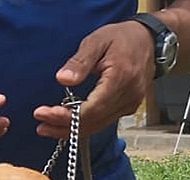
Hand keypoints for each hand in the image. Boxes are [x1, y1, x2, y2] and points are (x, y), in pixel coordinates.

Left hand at [33, 20, 153, 139]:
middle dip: (64, 127)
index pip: (91, 109)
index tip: (44, 114)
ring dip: (72, 130)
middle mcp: (127, 98)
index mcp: (120, 80)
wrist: (148, 42)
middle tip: (41, 126)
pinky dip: (84, 125)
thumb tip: (62, 80)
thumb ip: (80, 62)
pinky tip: (68, 123)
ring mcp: (129, 106)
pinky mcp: (127, 108)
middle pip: (93, 122)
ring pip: (98, 126)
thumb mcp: (97, 41)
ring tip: (48, 128)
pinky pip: (103, 122)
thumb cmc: (122, 38)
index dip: (67, 116)